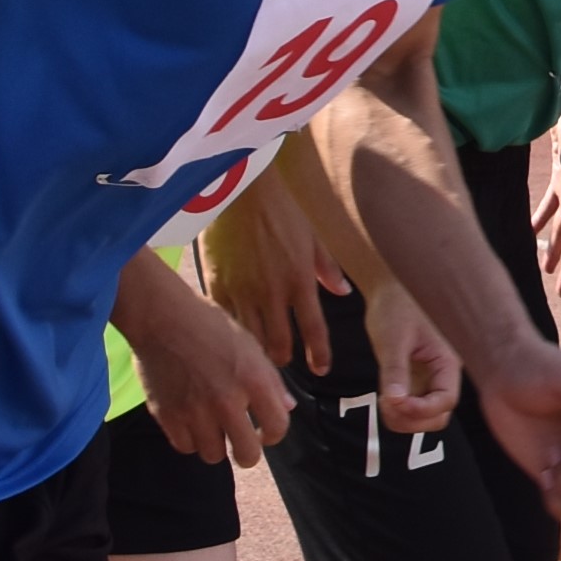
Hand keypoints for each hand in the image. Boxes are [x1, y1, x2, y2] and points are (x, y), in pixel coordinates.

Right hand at [124, 264, 295, 468]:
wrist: (163, 317)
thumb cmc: (210, 326)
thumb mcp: (250, 346)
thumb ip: (270, 381)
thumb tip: (286, 409)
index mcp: (253, 380)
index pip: (277, 427)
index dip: (274, 434)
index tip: (265, 433)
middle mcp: (226, 400)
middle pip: (247, 455)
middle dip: (247, 452)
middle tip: (241, 442)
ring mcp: (195, 411)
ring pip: (213, 456)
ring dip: (216, 445)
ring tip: (213, 429)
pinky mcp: (168, 415)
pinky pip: (185, 447)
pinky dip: (190, 440)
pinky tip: (192, 424)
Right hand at [200, 178, 346, 374]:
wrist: (241, 191)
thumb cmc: (282, 210)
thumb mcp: (313, 237)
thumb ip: (327, 268)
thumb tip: (343, 292)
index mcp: (299, 280)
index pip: (314, 329)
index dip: (319, 354)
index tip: (321, 369)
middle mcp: (272, 292)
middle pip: (279, 343)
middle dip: (284, 360)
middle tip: (286, 365)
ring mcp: (242, 292)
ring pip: (250, 339)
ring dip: (258, 353)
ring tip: (260, 360)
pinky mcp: (217, 286)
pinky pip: (226, 321)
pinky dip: (233, 333)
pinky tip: (234, 338)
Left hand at [363, 276, 462, 435]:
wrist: (392, 288)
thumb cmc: (396, 305)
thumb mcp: (393, 338)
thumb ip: (395, 371)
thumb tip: (395, 401)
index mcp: (447, 360)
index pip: (446, 401)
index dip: (423, 410)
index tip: (396, 402)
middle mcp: (443, 373)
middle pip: (439, 415)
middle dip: (412, 419)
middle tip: (386, 403)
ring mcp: (430, 378)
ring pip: (426, 415)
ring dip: (404, 418)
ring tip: (384, 399)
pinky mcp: (416, 378)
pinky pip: (413, 404)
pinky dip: (398, 409)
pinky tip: (385, 394)